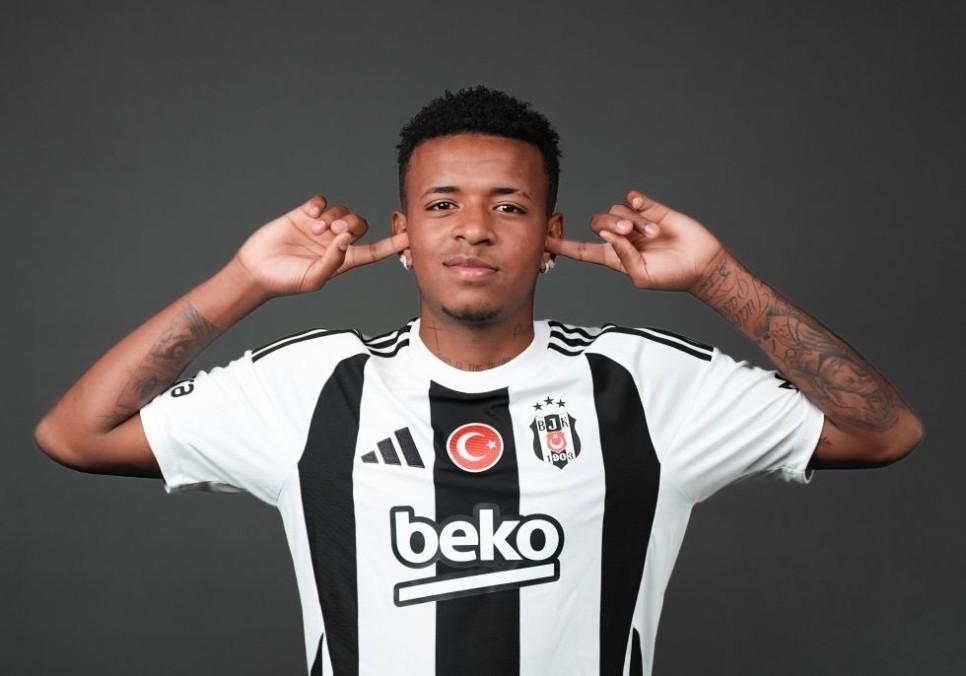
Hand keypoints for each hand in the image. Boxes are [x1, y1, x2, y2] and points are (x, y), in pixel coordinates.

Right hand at [233, 195, 408, 298]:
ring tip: (314, 229)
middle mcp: (335, 242)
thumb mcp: (314, 279)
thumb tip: (346, 240)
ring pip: (342, 210)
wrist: (256, 269)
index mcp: (343, 260)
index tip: (411, 235)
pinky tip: (309, 214)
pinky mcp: (304, 214)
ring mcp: (321, 227)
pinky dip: (319, 204)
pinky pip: (322, 200)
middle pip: (360, 224)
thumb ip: (333, 262)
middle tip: (335, 231)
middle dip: (352, 224)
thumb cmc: (286, 280)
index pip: (375, 250)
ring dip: (332, 217)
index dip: (393, 244)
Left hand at [545, 189, 725, 293]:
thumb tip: (609, 234)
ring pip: (617, 209)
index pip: (582, 251)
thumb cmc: (671, 276)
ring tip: (654, 234)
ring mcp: (636, 222)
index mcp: (614, 257)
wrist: (701, 263)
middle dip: (611, 224)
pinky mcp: (652, 209)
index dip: (563, 246)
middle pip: (598, 222)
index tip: (542, 241)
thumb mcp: (641, 276)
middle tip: (631, 232)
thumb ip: (622, 257)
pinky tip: (644, 208)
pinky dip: (636, 202)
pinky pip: (633, 199)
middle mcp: (621, 238)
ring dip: (634, 220)